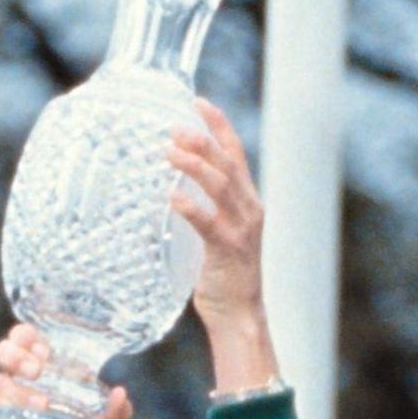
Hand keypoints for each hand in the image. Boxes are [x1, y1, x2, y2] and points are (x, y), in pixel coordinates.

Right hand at [0, 323, 134, 418]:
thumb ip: (113, 415)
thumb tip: (120, 394)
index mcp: (41, 375)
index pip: (24, 338)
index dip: (28, 337)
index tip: (46, 350)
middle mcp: (17, 386)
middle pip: (3, 352)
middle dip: (18, 356)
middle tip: (38, 371)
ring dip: (16, 389)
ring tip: (40, 406)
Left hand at [166, 100, 279, 394]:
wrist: (240, 316)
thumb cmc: (224, 279)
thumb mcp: (216, 237)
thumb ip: (202, 213)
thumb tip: (170, 193)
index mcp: (247, 202)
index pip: (235, 154)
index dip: (218, 126)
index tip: (197, 103)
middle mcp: (249, 209)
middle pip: (227, 163)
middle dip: (202, 140)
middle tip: (174, 127)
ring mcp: (241, 229)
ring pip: (220, 186)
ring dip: (194, 166)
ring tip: (168, 152)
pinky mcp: (227, 250)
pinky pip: (208, 223)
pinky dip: (190, 207)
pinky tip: (171, 197)